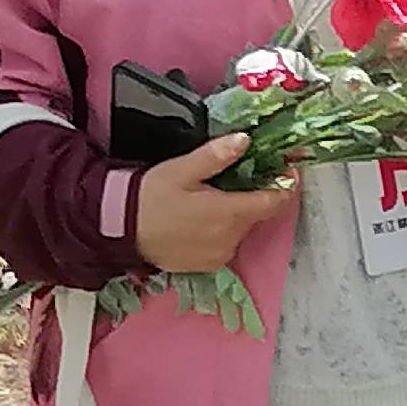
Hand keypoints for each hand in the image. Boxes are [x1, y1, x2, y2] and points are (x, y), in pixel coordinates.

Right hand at [136, 131, 300, 273]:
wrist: (118, 231)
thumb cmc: (149, 196)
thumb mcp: (181, 170)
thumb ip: (216, 157)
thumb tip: (245, 140)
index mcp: (229, 213)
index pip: (273, 202)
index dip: (284, 186)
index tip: (288, 171)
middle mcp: (230, 239)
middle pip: (256, 214)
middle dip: (253, 196)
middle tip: (235, 178)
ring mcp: (219, 255)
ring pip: (241, 229)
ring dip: (235, 214)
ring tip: (211, 198)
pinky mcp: (207, 265)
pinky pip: (225, 244)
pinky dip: (221, 231)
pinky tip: (201, 219)